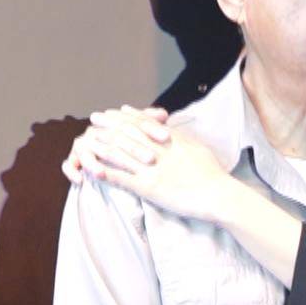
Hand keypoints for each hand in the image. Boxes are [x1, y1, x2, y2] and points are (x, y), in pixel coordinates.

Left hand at [65, 105, 239, 222]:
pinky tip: (92, 169)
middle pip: (127, 132)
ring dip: (101, 146)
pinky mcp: (149, 187)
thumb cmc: (212, 173)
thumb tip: (167, 126)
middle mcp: (158, 150)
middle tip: (94, 119)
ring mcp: (152, 168)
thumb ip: (179, 136)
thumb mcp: (196, 147)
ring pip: (120, 153)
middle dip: (108, 124)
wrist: (218, 194)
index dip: (124, 116)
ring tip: (87, 141)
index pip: (141, 122)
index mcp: (170, 139)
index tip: (113, 111)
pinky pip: (122, 178)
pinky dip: (106, 172)